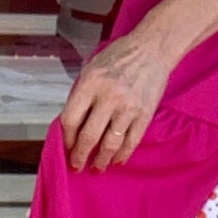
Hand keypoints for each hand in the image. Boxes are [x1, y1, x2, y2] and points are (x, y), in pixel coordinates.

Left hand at [60, 28, 171, 171]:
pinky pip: (131, 141)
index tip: (66, 146)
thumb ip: (81, 94)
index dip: (66, 138)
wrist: (152, 49)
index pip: (70, 119)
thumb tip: (71, 124)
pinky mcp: (144, 113)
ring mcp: (128, 106)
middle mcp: (108, 96)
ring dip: (101, 160)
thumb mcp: (91, 68)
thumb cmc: (119, 56)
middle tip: (77, 166)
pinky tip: (117, 161)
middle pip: (88, 136)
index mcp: (90, 83)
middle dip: (80, 156)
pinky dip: (123, 155)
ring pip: (110, 144)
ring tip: (97, 167)